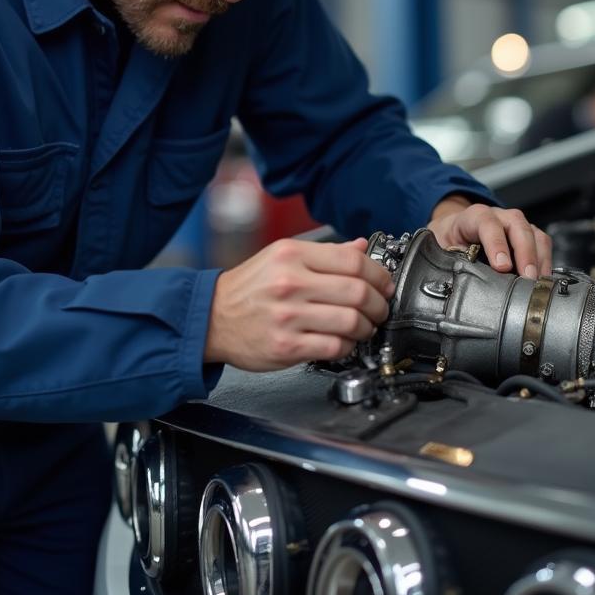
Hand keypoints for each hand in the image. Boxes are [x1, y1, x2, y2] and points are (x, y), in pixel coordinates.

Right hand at [205, 237, 395, 370]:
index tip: (383, 283)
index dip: (379, 274)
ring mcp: (288, 316)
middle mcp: (290, 283)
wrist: (211, 318)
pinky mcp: (286, 346)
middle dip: (379, 304)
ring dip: (367, 327)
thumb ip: (323, 254)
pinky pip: (334, 347)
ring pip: (351, 322)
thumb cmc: (247, 288)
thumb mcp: (280, 257)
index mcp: (291, 255)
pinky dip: (347, 346)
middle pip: (358, 291)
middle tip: (379, 308)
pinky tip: (342, 342)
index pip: (353, 260)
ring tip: (363, 327)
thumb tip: (360, 247)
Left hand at [426, 195, 551, 278]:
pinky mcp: (526, 236)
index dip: (496, 243)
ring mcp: (514, 225)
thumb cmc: (447, 239)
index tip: (502, 266)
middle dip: (525, 253)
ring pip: (534, 234)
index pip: (487, 223)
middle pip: (518, 226)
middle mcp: (498, 216)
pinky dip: (544, 263)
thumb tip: (457, 276)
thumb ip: (447, 257)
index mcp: (473, 217)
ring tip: (536, 283)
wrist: (452, 230)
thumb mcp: (439, 246)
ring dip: (539, 259)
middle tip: (527, 278)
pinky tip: (541, 280)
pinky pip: (542, 245)